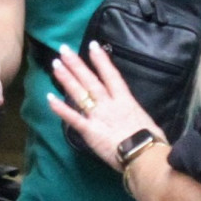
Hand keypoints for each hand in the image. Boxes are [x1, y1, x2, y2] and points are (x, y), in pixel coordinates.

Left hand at [48, 42, 159, 169]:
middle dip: (76, 64)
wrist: (144, 156)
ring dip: (67, 79)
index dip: (101, 60)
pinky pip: (72, 118)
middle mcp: (109, 104)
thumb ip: (136, 116)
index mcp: (125, 100)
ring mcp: (97, 116)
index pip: (111, 75)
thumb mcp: (147, 121)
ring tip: (55, 65)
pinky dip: (60, 108)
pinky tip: (49, 98)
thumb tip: (135, 117)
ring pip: (80, 93)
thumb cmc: (151, 141)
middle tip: (63, 49)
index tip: (92, 44)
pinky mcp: (89, 131)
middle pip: (90, 80)